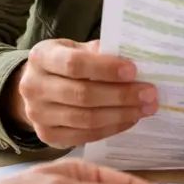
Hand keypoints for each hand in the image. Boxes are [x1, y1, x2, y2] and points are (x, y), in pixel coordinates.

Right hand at [5, 39, 158, 147]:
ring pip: (85, 119)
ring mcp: (38, 114)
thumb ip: (99, 51)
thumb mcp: (76, 48)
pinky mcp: (48, 136)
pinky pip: (85, 135)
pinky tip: (130, 119)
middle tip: (150, 93)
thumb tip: (134, 57)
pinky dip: (111, 128)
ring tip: (146, 108)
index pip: (74, 64)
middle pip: (82, 95)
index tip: (133, 71)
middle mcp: (33, 87)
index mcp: (41, 57)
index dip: (105, 69)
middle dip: (121, 95)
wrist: (37, 86)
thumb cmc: (65, 63)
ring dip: (121, 114)